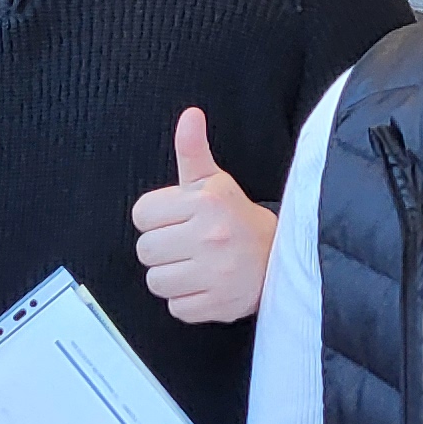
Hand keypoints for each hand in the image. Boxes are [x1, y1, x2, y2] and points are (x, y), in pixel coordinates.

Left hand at [132, 107, 277, 326]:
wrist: (280, 258)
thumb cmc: (238, 220)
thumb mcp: (215, 181)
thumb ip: (193, 150)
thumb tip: (190, 116)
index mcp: (207, 202)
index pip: (142, 214)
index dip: (156, 218)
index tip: (176, 221)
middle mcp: (211, 236)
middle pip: (145, 249)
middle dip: (163, 248)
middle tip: (187, 244)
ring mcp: (216, 273)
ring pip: (156, 281)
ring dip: (172, 277)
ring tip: (195, 266)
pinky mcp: (219, 305)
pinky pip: (176, 307)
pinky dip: (187, 301)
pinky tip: (204, 285)